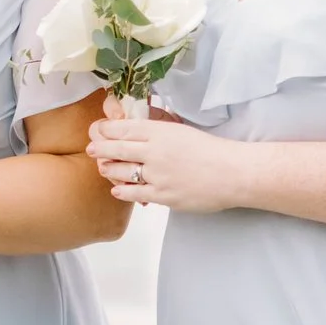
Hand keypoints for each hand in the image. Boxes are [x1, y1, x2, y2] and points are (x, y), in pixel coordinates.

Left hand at [86, 109, 239, 212]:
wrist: (233, 173)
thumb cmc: (211, 150)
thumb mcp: (181, 131)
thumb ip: (157, 132)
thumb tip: (135, 131)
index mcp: (160, 132)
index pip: (123, 128)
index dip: (106, 130)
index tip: (99, 131)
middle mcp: (154, 152)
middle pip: (116, 149)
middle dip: (100, 149)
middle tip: (92, 150)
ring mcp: (157, 175)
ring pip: (121, 172)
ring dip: (109, 170)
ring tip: (105, 168)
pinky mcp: (163, 196)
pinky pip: (134, 193)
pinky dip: (122, 191)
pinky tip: (118, 190)